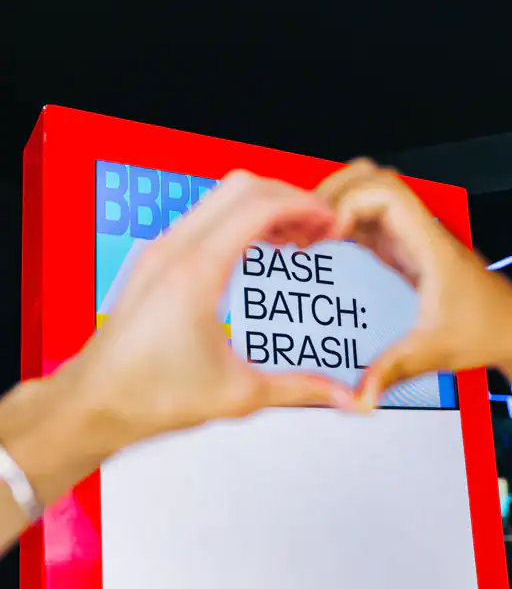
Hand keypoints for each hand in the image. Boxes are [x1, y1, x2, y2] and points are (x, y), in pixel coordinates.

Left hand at [69, 170, 353, 453]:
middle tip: (317, 226)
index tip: (330, 219)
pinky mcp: (154, 262)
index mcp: (195, 273)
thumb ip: (300, 389)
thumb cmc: (147, 395)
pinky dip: (236, 220)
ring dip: (260, 207)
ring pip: (219, 198)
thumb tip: (342, 395)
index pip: (259, 205)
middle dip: (287, 197)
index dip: (304, 205)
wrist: (95, 401)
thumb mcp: (238, 394)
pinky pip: (202, 218)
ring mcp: (159, 252)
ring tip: (293, 238)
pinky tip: (254, 250)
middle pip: (241, 186)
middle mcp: (173, 251)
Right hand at [317, 159, 511, 407]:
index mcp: (429, 245)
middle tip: (308, 225)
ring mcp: (411, 238)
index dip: (350, 202)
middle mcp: (419, 233)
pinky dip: (343, 223)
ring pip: (370, 192)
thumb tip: (359, 394)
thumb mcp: (436, 352)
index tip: (329, 234)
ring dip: (336, 203)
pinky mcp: (405, 250)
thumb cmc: (487, 330)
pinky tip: (326, 243)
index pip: (387, 192)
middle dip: (333, 192)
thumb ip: (394, 371)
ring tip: (311, 231)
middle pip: (373, 177)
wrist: (510, 329)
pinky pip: (369, 220)